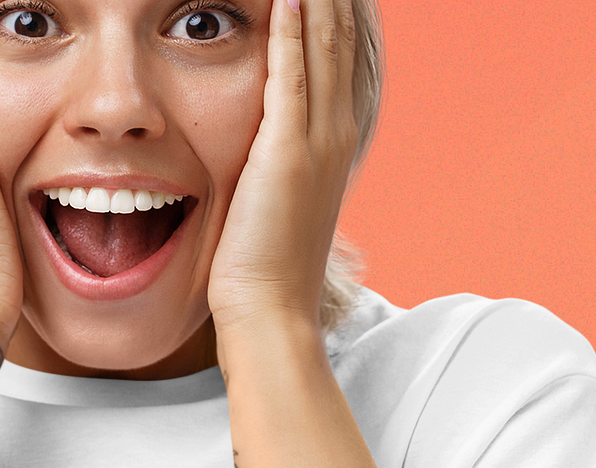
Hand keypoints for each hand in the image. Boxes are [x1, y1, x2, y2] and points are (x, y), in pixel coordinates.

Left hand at [208, 0, 359, 328]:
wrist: (270, 309)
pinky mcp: (289, 151)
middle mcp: (335, 131)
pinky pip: (293, 74)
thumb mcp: (274, 197)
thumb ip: (273, 160)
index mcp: (332, 140)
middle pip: (339, 38)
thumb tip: (256, 144)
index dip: (331, 11)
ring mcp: (317, 140)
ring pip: (323, 45)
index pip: (336, 55)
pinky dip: (291, 30)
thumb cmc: (262, 263)